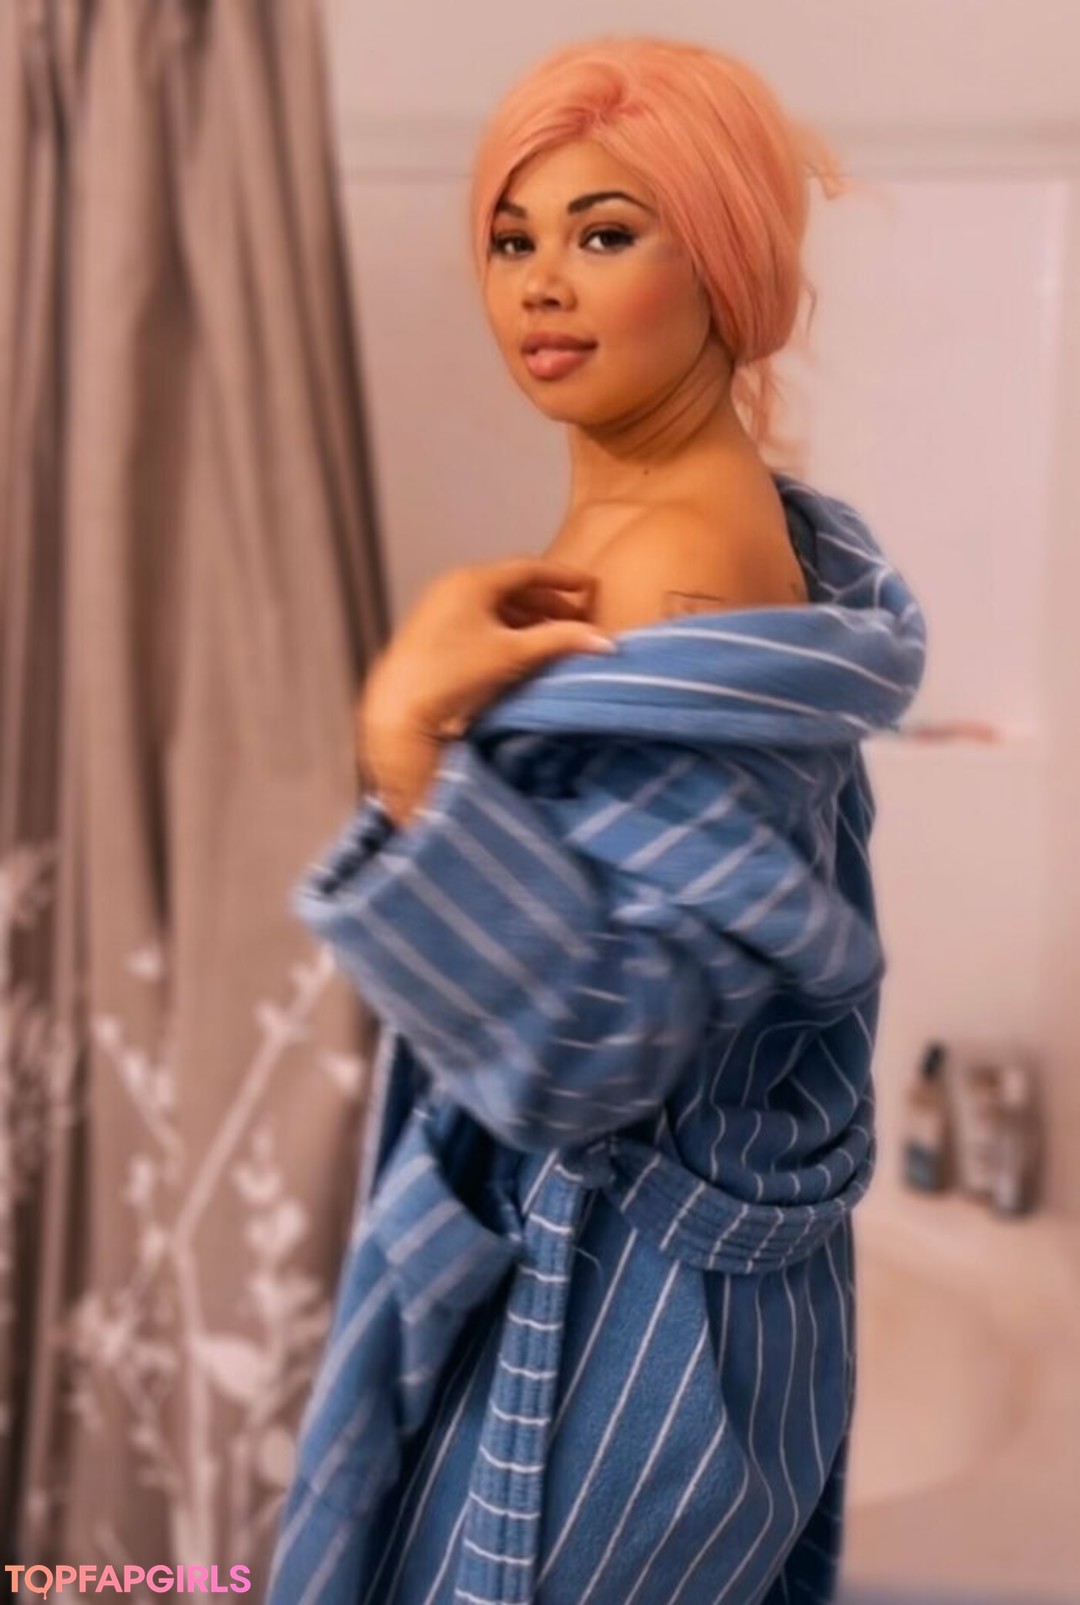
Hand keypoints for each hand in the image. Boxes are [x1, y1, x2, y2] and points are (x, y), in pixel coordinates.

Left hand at [359, 557, 615, 745]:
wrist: (399, 710)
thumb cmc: (453, 674)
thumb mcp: (513, 654)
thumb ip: (559, 641)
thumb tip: (603, 641)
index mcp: (472, 580)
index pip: (527, 568)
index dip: (562, 576)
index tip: (588, 585)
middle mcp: (453, 586)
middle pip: (511, 585)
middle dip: (548, 601)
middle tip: (577, 618)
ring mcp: (440, 608)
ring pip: (495, 604)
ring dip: (528, 617)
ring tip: (555, 636)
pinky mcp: (433, 632)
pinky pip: (480, 619)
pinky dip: (506, 629)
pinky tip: (522, 649)